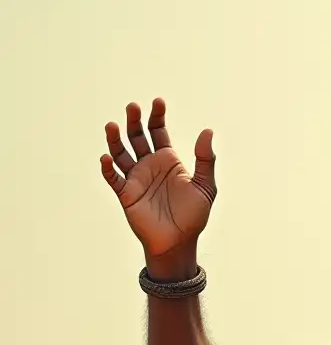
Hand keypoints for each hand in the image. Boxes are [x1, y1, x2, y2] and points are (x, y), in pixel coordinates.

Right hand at [100, 99, 216, 275]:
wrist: (179, 242)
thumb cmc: (194, 216)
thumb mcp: (206, 187)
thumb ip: (206, 160)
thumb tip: (208, 131)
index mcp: (168, 160)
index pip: (158, 131)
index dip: (157, 116)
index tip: (158, 102)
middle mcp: (149, 165)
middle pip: (137, 136)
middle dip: (134, 121)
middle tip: (133, 107)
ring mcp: (136, 178)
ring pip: (120, 153)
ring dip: (115, 139)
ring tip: (112, 126)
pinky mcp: (126, 194)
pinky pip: (113, 178)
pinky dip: (108, 168)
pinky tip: (107, 158)